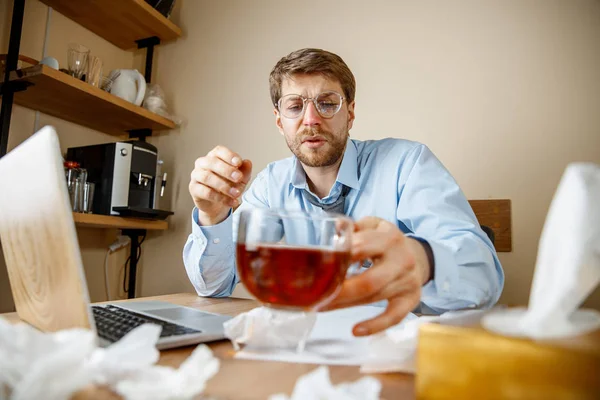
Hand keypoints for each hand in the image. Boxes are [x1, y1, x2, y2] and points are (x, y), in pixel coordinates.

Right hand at [189, 145, 251, 224]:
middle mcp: (203, 163)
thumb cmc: (228, 186)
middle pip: (212, 162)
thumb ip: (244, 171)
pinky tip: (230, 201)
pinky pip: (204, 191)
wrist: (218, 204)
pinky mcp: (194, 188)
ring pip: (207, 177)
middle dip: (227, 170)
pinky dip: (219, 197)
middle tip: (238, 178)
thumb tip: (248, 163)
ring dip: (223, 186)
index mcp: (214, 156)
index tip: (238, 163)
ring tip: (236, 193)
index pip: (219, 151)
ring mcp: (196, 175)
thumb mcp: (240, 179)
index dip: (229, 156)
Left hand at [321, 217, 431, 335]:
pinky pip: (394, 316)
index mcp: (389, 239)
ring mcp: (408, 281)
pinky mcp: (411, 299)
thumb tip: (336, 229)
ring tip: (321, 307)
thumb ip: (354, 227)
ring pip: (374, 297)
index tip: (318, 267)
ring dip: (345, 305)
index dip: (340, 258)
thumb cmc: (386, 241)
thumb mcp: (373, 225)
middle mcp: (401, 260)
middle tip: (316, 296)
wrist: (417, 254)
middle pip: (369, 281)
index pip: (362, 249)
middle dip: (341, 291)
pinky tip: (356, 330)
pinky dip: (375, 325)